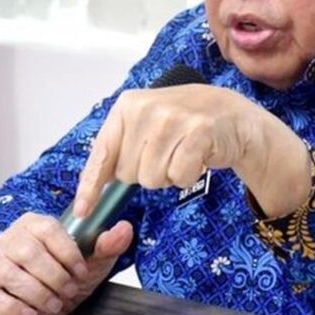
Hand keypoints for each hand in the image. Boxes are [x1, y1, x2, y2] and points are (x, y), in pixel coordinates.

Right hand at [0, 213, 132, 314]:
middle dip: (54, 276)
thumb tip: (123, 229)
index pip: (48, 230)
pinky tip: (33, 313)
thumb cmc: (69, 272)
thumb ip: (108, 244)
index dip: (68, 253)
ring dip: (38, 293)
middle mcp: (13, 239)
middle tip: (70, 290)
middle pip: (28, 252)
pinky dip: (16, 308)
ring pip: (11, 274)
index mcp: (36, 224)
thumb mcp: (93, 258)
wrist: (52, 297)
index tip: (81, 271)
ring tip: (55, 303)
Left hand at [73, 84, 310, 218]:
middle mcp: (147, 108)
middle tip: (166, 154)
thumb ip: (121, 148)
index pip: (102, 153)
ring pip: (153, 179)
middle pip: (129, 173)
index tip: (83, 210)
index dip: (90, 186)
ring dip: (169, 175)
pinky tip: (197, 157)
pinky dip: (188, 175)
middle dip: (146, 173)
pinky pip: (179, 177)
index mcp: (128, 105)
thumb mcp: (147, 122)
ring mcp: (173, 119)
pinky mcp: (198, 133)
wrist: (231, 114)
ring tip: (182, 153)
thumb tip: (93, 188)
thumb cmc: (185, 122)